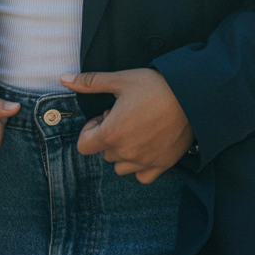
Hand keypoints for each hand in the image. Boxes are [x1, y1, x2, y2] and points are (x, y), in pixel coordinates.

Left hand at [59, 69, 193, 183]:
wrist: (191, 95)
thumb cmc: (154, 85)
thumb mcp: (120, 80)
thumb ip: (89, 82)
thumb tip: (63, 78)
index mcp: (111, 133)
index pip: (84, 146)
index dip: (90, 128)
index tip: (105, 114)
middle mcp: (126, 153)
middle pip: (104, 152)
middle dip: (109, 135)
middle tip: (125, 115)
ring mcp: (144, 161)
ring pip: (121, 166)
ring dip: (123, 150)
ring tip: (137, 128)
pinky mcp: (162, 165)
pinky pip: (142, 176)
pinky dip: (140, 164)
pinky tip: (148, 144)